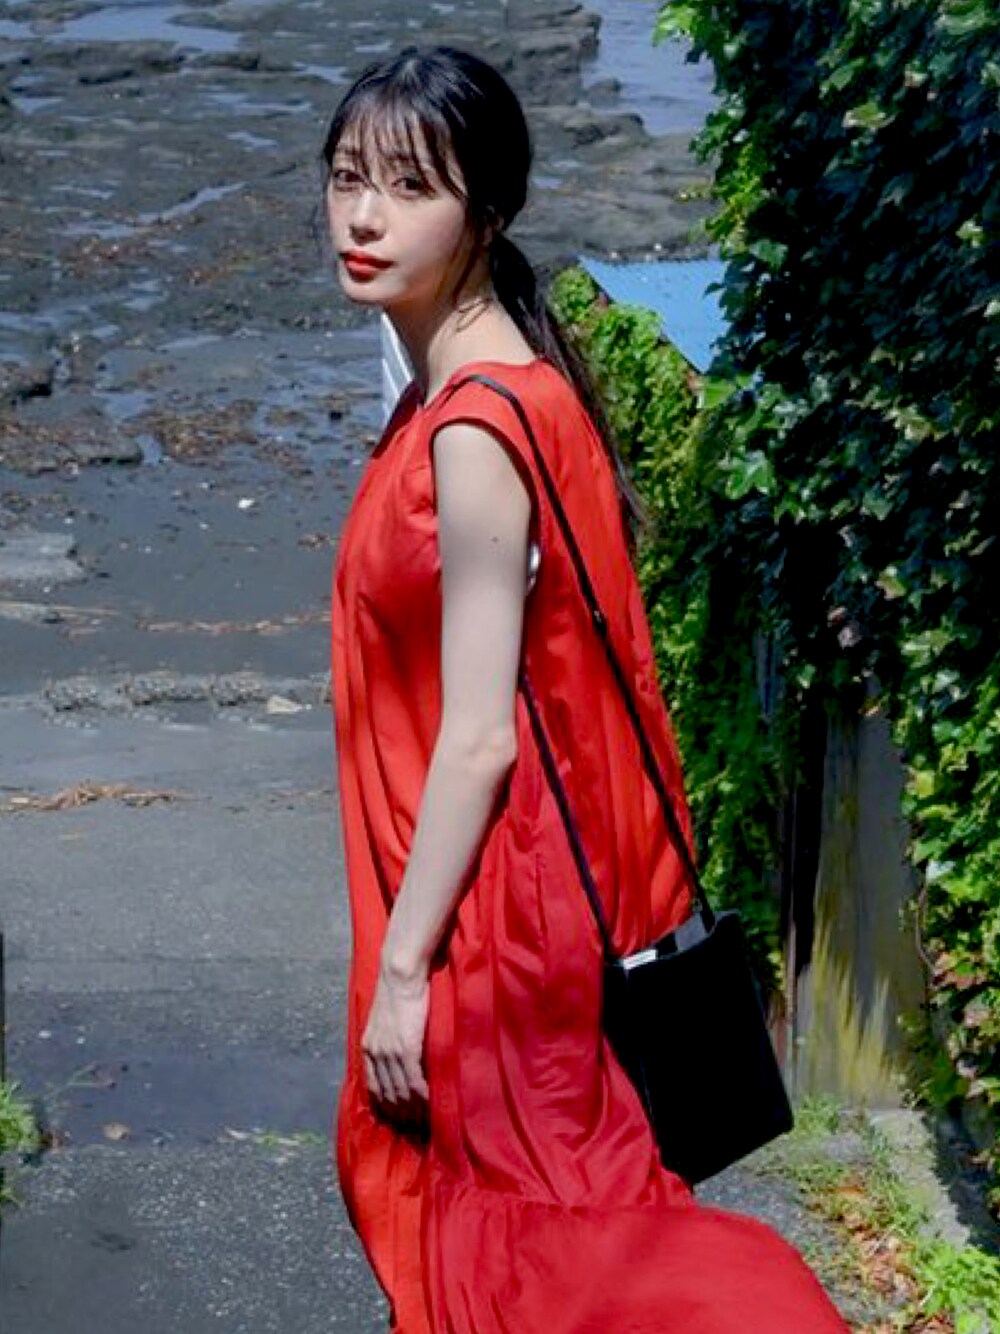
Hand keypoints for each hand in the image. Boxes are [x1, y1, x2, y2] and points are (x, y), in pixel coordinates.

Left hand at [361, 954, 430, 1128]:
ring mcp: (389, 1053)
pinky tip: (432, 1104)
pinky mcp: (405, 1048)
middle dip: (403, 1115)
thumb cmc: (399, 992)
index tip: (403, 1120)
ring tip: (428, 1120)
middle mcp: (374, 1055)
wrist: (400, 973)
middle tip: (419, 1127)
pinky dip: (423, 1097)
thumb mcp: (385, 1021)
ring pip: (400, 1093)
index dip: (388, 1108)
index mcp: (367, 1049)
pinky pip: (413, 1083)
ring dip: (415, 1110)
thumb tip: (402, 1057)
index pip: (375, 1090)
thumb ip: (388, 1040)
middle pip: (388, 1096)